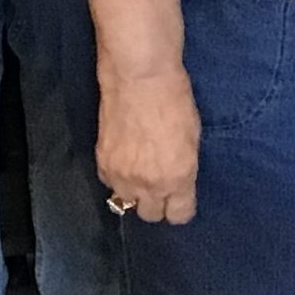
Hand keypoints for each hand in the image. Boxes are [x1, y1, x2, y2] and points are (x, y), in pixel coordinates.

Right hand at [98, 66, 200, 224]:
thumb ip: (183, 168)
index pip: (179, 216)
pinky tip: (123, 161)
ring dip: (133, 193)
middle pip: (150, 215)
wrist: (140, 78)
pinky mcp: (102, 164)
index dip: (181, 208)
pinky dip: (116, 178)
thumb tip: (176, 181)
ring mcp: (122, 177)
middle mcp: (149, 185)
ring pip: (125, 203)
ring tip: (139, 174)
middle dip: (156, 203)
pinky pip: (109, 184)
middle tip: (159, 185)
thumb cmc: (175, 99)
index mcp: (177, 178)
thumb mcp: (192, 138)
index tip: (180, 199)